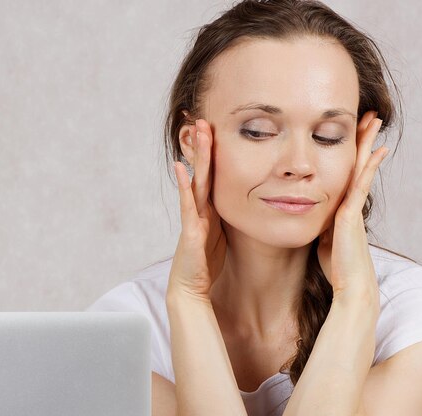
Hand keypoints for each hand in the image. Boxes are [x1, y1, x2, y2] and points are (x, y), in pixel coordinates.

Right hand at [167, 119, 226, 302]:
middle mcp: (199, 211)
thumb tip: (240, 207)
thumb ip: (225, 221)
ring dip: (197, 157)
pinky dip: (184, 187)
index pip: (212, 178)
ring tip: (196, 132)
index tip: (215, 133)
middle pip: (204, 173)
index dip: (214, 156)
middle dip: (204, 147)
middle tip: (204, 120)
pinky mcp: (190, 232)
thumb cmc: (205, 265)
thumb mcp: (220, 237)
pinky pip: (187, 206)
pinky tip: (181, 168)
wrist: (191, 288)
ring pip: (196, 182)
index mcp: (209, 212)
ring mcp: (192, 219)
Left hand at [316, 110, 387, 307]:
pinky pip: (360, 184)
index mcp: (343, 210)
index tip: (354, 136)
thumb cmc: (338, 270)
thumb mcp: (324, 243)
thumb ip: (322, 229)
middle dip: (363, 142)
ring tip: (374, 122)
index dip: (352, 156)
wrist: (352, 287)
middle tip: (370, 118)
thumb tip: (314, 224)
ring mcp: (353, 209)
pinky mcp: (351, 215)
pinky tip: (375, 150)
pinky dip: (368, 167)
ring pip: (361, 169)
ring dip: (367, 145)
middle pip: (358, 166)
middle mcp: (351, 205)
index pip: (348, 176)